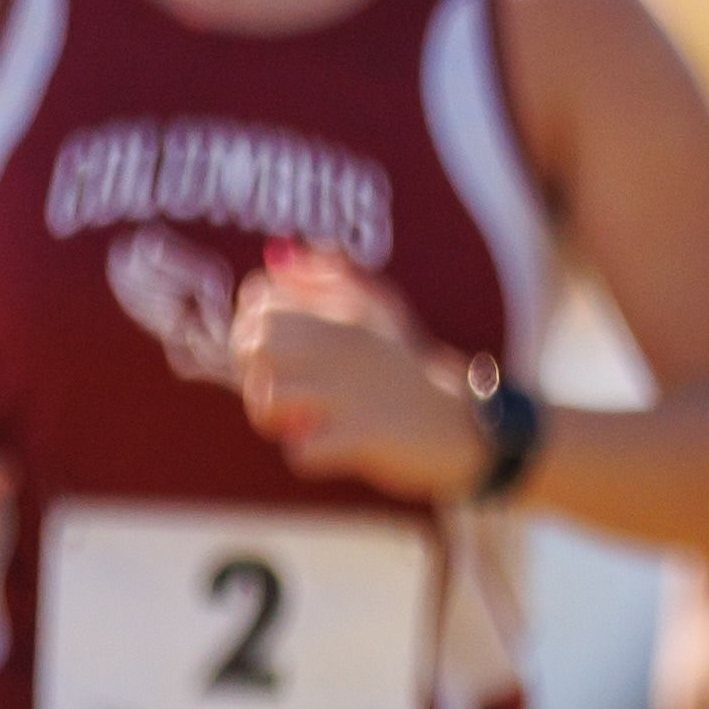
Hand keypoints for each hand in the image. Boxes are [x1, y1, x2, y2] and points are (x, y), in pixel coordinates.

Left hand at [217, 254, 487, 501]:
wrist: (459, 425)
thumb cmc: (405, 370)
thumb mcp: (377, 311)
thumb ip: (329, 279)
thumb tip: (278, 256)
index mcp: (343, 312)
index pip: (260, 299)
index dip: (249, 325)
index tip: (270, 348)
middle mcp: (343, 345)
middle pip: (255, 344)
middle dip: (250, 371)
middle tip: (277, 387)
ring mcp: (350, 392)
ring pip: (268, 398)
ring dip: (271, 415)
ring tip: (296, 418)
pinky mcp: (360, 437)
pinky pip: (301, 449)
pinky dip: (305, 452)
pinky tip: (326, 444)